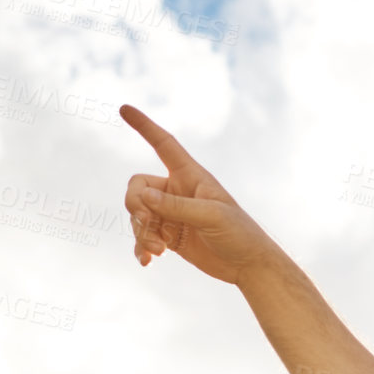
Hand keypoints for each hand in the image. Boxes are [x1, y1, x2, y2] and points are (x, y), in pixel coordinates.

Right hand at [119, 105, 280, 285]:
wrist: (249, 265)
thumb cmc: (240, 234)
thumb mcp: (212, 217)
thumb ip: (177, 206)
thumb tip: (143, 196)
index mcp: (191, 176)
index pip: (163, 145)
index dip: (145, 127)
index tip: (124, 108)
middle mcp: (177, 191)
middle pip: (137, 187)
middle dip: (136, 205)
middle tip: (147, 223)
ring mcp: (171, 214)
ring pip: (137, 215)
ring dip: (141, 232)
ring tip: (157, 251)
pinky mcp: (168, 237)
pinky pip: (142, 236)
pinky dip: (140, 247)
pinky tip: (146, 261)